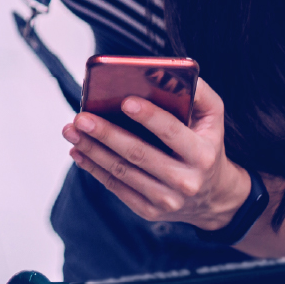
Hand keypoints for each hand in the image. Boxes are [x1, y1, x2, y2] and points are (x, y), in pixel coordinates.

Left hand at [61, 78, 250, 230]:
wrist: (213, 196)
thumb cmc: (206, 145)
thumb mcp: (213, 118)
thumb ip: (199, 93)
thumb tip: (168, 73)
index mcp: (202, 153)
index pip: (172, 132)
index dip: (149, 116)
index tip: (124, 100)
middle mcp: (186, 180)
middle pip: (139, 153)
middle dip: (106, 133)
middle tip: (81, 117)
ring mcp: (167, 199)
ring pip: (122, 171)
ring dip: (92, 150)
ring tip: (71, 130)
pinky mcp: (149, 210)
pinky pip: (116, 187)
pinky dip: (94, 168)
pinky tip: (78, 151)